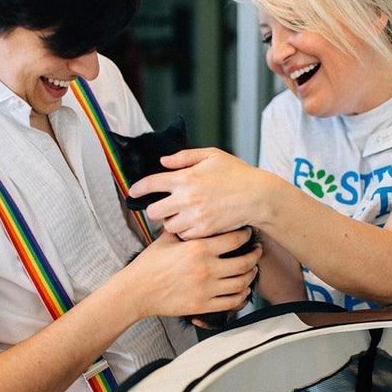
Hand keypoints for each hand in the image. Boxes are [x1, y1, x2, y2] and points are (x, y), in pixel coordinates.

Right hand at [125, 229, 260, 317]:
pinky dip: (242, 296)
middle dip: (254, 255)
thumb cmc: (149, 264)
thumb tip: (195, 214)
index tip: (246, 232)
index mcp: (198, 248)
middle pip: (244, 262)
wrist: (136, 291)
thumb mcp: (166, 239)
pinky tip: (242, 289)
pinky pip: (232, 302)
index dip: (245, 235)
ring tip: (252, 269)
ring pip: (242, 283)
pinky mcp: (203, 305)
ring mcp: (206, 289)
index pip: (234, 239)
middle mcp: (206, 268)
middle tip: (257, 250)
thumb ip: (184, 228)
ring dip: (251, 275)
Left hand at [129, 148, 271, 239]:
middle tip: (164, 206)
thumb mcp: (211, 156)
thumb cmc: (236, 173)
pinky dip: (185, 231)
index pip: (150, 184)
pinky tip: (193, 224)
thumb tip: (162, 162)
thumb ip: (184, 158)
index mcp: (185, 178)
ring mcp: (195, 217)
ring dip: (171, 221)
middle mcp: (186, 199)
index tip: (133, 192)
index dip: (138, 189)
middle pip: (153, 211)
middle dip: (155, 209)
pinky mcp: (204, 231)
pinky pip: (184, 236)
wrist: (258, 196)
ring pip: (168, 226)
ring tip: (181, 215)